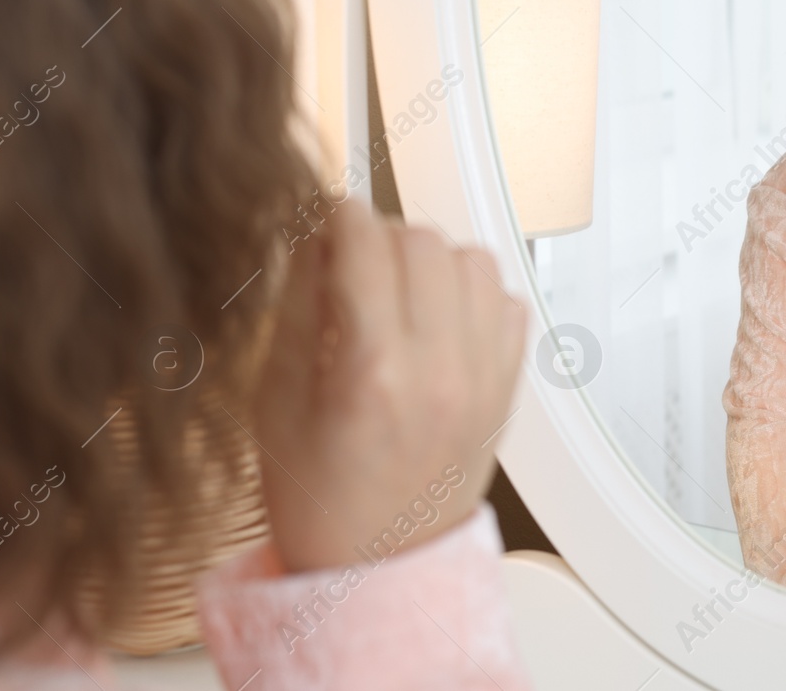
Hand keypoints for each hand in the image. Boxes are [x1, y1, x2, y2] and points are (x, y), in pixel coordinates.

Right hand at [254, 197, 526, 571]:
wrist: (378, 568)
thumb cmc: (318, 499)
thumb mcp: (276, 402)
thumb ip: (298, 308)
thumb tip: (315, 236)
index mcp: (374, 374)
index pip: (367, 246)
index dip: (338, 217)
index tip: (324, 218)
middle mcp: (442, 369)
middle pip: (424, 241)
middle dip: (381, 236)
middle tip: (353, 262)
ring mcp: (484, 378)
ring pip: (473, 260)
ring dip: (432, 259)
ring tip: (398, 290)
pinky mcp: (508, 386)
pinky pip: (506, 301)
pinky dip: (472, 294)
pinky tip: (437, 319)